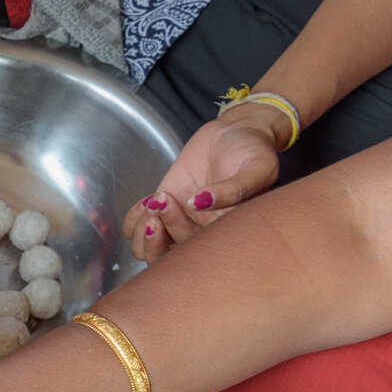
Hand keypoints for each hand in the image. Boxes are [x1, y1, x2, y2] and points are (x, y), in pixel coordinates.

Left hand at [121, 105, 281, 262]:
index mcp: (223, 234)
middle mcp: (198, 234)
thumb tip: (199, 203)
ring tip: (155, 199)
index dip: (180, 235)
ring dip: (142, 229)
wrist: (236, 132)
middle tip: (161, 202)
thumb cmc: (253, 151)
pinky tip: (149, 199)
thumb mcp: (257, 168)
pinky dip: (134, 218)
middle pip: (164, 259)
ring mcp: (178, 223)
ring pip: (146, 250)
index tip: (181, 204)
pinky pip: (135, 229)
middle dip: (155, 238)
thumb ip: (235, 189)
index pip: (194, 255)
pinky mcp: (162, 209)